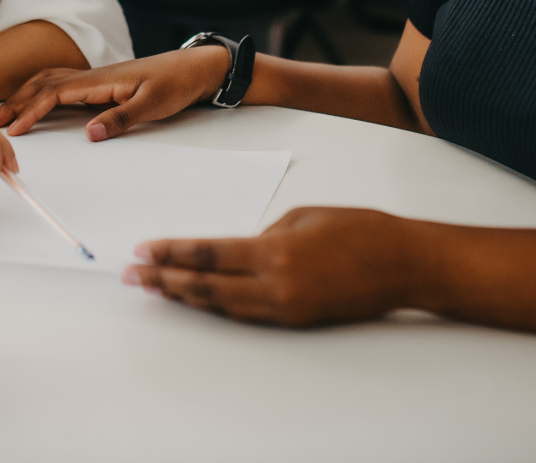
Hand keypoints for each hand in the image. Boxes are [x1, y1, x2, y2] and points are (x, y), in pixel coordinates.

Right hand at [0, 46, 229, 139]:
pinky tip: (39, 102)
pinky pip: (64, 83)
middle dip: (18, 101)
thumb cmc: (177, 84)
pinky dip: (43, 91)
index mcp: (102, 80)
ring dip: (27, 94)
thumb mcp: (154, 106)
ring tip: (8, 113)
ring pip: (52, 79)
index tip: (13, 128)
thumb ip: (121, 118)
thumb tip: (89, 133)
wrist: (196, 68)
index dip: (32, 110)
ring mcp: (98, 78)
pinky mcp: (103, 83)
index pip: (56, 92)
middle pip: (45, 82)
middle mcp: (95, 75)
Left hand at [122, 208, 415, 326]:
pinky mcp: (297, 319)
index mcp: (274, 251)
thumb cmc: (358, 228)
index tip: (144, 251)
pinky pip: (246, 314)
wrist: (403, 263)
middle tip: (132, 275)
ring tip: (155, 288)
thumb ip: (265, 234)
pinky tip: (198, 300)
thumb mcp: (303, 216)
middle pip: (206, 285)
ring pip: (222, 305)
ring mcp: (285, 308)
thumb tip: (240, 249)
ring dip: (185, 296)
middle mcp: (274, 286)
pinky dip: (216, 306)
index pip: (208, 254)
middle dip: (165, 280)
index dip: (172, 254)